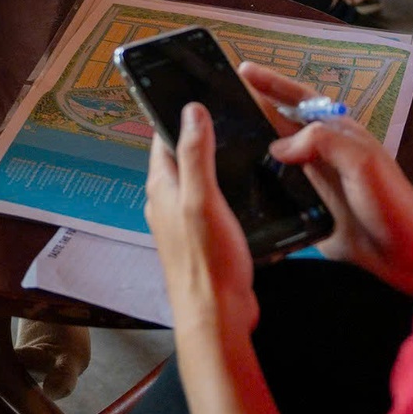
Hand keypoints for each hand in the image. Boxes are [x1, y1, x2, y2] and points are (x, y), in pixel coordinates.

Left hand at [145, 103, 258, 336]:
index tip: (201, 96)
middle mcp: (168, 203)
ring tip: (246, 149)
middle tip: (232, 120)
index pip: (163, 139)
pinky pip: (214, 206)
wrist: (217, 318)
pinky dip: (229, 193)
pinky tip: (250, 190)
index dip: (180, 116)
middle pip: (183, 158)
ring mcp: (185, 223)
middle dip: (203, 138)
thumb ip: (194, 154)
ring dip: (218, 166)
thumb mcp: (202, 199)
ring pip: (201, 182)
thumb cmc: (207, 260)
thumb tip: (190, 110)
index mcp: (162, 188)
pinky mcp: (205, 240)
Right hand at [241, 63, 412, 294]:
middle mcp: (322, 153)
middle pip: (282, 123)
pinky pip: (277, 191)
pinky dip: (257, 184)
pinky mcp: (307, 210)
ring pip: (275, 156)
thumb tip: (277, 146)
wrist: (406, 253)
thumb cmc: (391, 201)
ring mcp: (314, 181)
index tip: (243, 69)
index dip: (272, 83)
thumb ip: (321, 141)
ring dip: (251, 146)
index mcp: (338, 133)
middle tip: (220, 101)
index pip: (299, 99)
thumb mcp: (360, 160)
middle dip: (254, 108)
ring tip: (219, 139)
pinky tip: (235, 186)